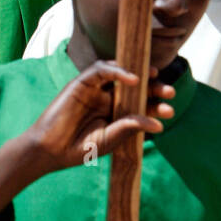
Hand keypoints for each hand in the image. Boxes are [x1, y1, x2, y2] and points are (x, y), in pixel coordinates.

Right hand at [0, 64, 173, 220]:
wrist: (51, 150)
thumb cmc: (79, 148)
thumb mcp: (110, 138)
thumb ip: (131, 127)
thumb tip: (159, 124)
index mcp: (116, 114)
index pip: (140, 105)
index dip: (155, 105)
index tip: (169, 111)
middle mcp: (107, 99)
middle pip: (135, 88)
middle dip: (153, 88)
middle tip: (170, 93)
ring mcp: (95, 89)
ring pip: (120, 74)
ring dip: (139, 74)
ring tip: (156, 78)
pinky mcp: (81, 82)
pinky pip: (101, 70)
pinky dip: (117, 71)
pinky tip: (132, 79)